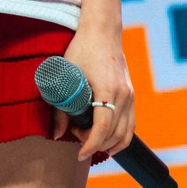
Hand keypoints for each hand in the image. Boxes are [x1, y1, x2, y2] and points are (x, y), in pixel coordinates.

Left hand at [57, 25, 134, 160]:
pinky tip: (106, 141)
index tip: (79, 154)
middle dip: (95, 144)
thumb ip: (59, 106)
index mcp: (108, 91)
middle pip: (114, 134)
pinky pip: (131, 125)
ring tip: (87, 139)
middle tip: (75, 137)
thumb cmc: (81, 51)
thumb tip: (55, 134)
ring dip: (109, 143)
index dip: (90, 145)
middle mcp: (124, 96)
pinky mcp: (131, 96)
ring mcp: (131, 96)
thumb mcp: (66, 76)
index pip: (102, 128)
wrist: (102, 33)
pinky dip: (120, 137)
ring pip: (126, 133)